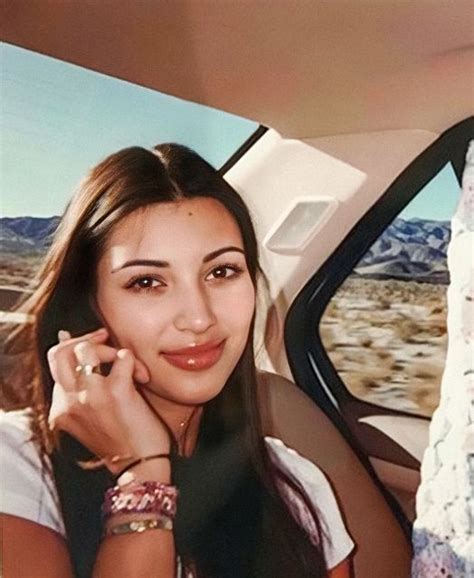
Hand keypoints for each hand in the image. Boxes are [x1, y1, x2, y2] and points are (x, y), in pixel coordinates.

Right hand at [48, 328, 170, 473]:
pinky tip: (142, 376)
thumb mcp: (91, 416)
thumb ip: (80, 386)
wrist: (140, 467)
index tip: (97, 348)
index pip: (55, 364)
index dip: (77, 350)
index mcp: (61, 409)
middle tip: (105, 340)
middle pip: (60, 352)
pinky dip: (134, 361)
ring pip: (85, 349)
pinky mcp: (116, 392)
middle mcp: (69, 402)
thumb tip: (66, 340)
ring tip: (126, 364)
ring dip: (110, 349)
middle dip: (84, 339)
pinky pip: (122, 356)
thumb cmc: (122, 439)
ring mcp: (90, 396)